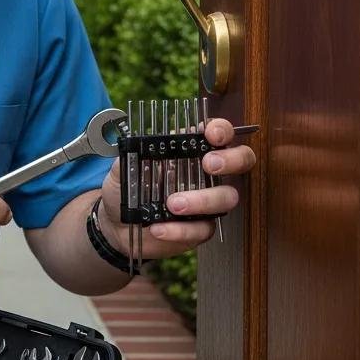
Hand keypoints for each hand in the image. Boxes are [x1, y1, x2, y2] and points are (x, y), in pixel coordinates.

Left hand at [96, 117, 256, 259]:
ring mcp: (209, 201)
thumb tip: (136, 145)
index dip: (222, 129)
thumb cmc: (126, 188)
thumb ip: (131, 156)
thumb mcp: (123, 167)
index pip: (219, 133)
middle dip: (231, 159)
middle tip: (209, 165)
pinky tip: (159, 228)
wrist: (117, 224)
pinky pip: (203, 229)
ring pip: (228, 197)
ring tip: (172, 204)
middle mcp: (206, 173)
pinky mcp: (202, 228)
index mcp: (190, 150)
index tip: (211, 134)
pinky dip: (181, 229)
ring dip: (203, 200)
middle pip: (242, 159)